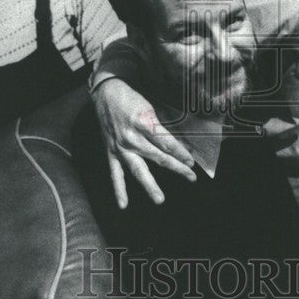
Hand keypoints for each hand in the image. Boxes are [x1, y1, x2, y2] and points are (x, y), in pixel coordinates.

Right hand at [91, 78, 195, 206]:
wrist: (106, 94)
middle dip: (176, 167)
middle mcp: (132, 137)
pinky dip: (119, 189)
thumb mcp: (150, 107)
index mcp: (144, 123)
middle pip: (157, 157)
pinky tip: (123, 204)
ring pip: (138, 169)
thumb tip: (177, 143)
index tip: (191, 162)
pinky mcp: (111, 152)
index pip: (166, 142)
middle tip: (191, 178)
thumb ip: (161, 127)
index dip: (180, 152)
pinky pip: (115, 174)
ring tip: (159, 199)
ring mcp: (120, 147)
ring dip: (149, 185)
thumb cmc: (131, 98)